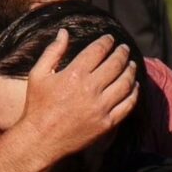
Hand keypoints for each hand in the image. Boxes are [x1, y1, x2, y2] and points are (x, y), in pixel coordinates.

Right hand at [19, 30, 138, 163]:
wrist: (40, 139)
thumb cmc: (37, 106)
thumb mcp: (38, 75)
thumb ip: (52, 51)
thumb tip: (64, 32)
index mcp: (74, 74)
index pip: (98, 50)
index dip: (107, 41)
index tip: (110, 39)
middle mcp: (90, 89)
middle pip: (115, 64)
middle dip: (122, 53)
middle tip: (124, 49)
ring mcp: (101, 107)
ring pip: (125, 83)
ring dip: (131, 71)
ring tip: (132, 65)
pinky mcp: (106, 123)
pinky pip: (127, 105)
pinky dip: (133, 93)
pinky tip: (134, 87)